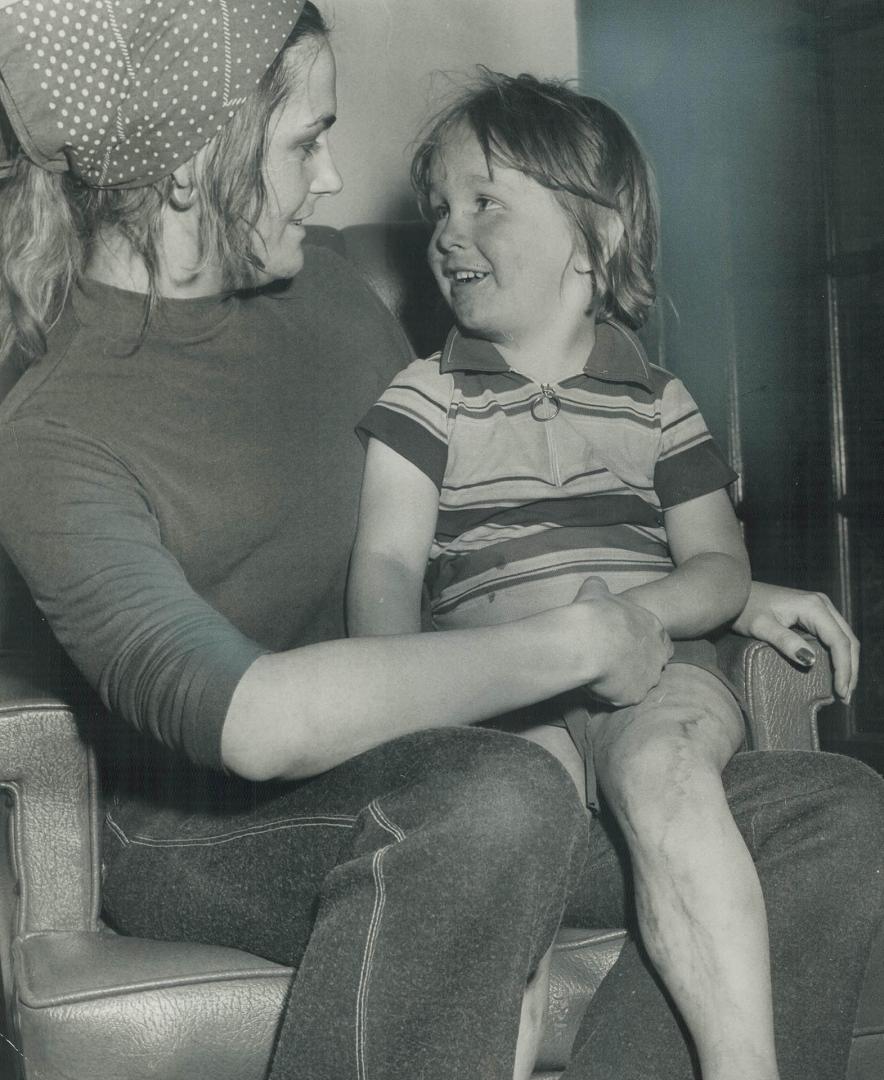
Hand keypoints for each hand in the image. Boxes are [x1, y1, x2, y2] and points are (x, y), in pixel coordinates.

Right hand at [571, 577, 672, 706]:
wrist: (587, 642)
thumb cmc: (594, 614)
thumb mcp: (597, 591)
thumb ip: (600, 588)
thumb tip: (595, 583)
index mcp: (653, 627)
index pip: (660, 639)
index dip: (643, 643)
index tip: (626, 644)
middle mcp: (658, 654)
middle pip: (654, 664)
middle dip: (637, 665)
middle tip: (614, 663)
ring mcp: (649, 677)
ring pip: (640, 683)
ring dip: (624, 681)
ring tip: (602, 676)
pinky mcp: (635, 696)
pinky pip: (623, 699)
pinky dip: (611, 695)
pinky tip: (596, 685)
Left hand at [733, 581, 858, 702]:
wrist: (734, 592)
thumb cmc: (744, 608)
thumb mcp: (761, 626)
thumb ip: (784, 641)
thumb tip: (810, 660)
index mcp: (813, 606)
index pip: (839, 641)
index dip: (844, 669)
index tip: (841, 693)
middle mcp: (821, 603)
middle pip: (847, 639)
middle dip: (850, 669)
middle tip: (845, 697)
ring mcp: (819, 606)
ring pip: (843, 637)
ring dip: (847, 663)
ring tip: (844, 688)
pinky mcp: (813, 611)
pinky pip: (834, 634)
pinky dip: (838, 653)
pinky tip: (835, 670)